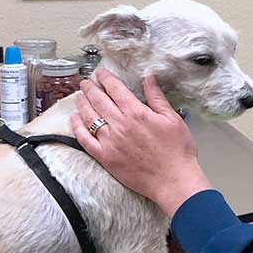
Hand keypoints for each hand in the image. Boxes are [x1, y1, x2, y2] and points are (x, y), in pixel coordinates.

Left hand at [71, 68, 211, 217]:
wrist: (173, 179)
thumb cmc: (177, 151)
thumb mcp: (173, 118)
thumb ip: (157, 97)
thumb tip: (149, 79)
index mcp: (137, 113)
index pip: (115, 89)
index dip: (106, 78)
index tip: (100, 73)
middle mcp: (120, 125)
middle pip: (99, 100)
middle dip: (90, 88)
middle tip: (86, 82)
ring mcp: (110, 142)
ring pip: (89, 117)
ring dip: (82, 103)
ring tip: (79, 96)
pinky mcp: (105, 158)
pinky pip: (85, 140)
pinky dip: (77, 128)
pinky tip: (75, 120)